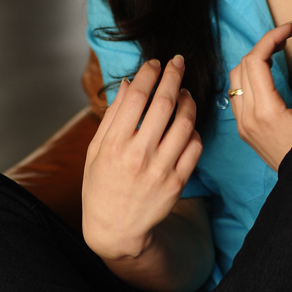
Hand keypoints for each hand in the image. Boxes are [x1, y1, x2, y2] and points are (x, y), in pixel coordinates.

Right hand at [82, 55, 202, 261]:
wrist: (115, 229)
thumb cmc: (101, 185)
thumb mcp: (96, 149)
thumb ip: (113, 115)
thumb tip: (129, 83)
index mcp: (114, 143)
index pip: (137, 96)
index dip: (149, 73)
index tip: (155, 63)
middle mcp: (138, 154)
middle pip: (164, 102)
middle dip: (173, 76)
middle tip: (178, 62)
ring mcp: (161, 169)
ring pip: (185, 122)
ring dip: (188, 100)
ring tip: (185, 93)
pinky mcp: (178, 182)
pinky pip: (195, 146)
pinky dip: (194, 130)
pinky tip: (187, 124)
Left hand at [229, 22, 291, 170]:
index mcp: (267, 112)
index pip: (256, 60)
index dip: (271, 37)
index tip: (291, 28)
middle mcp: (248, 119)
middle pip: (243, 65)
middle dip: (263, 45)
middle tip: (287, 38)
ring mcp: (243, 126)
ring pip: (235, 78)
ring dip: (253, 60)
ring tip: (278, 54)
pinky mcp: (244, 130)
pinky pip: (237, 94)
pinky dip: (248, 77)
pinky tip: (268, 73)